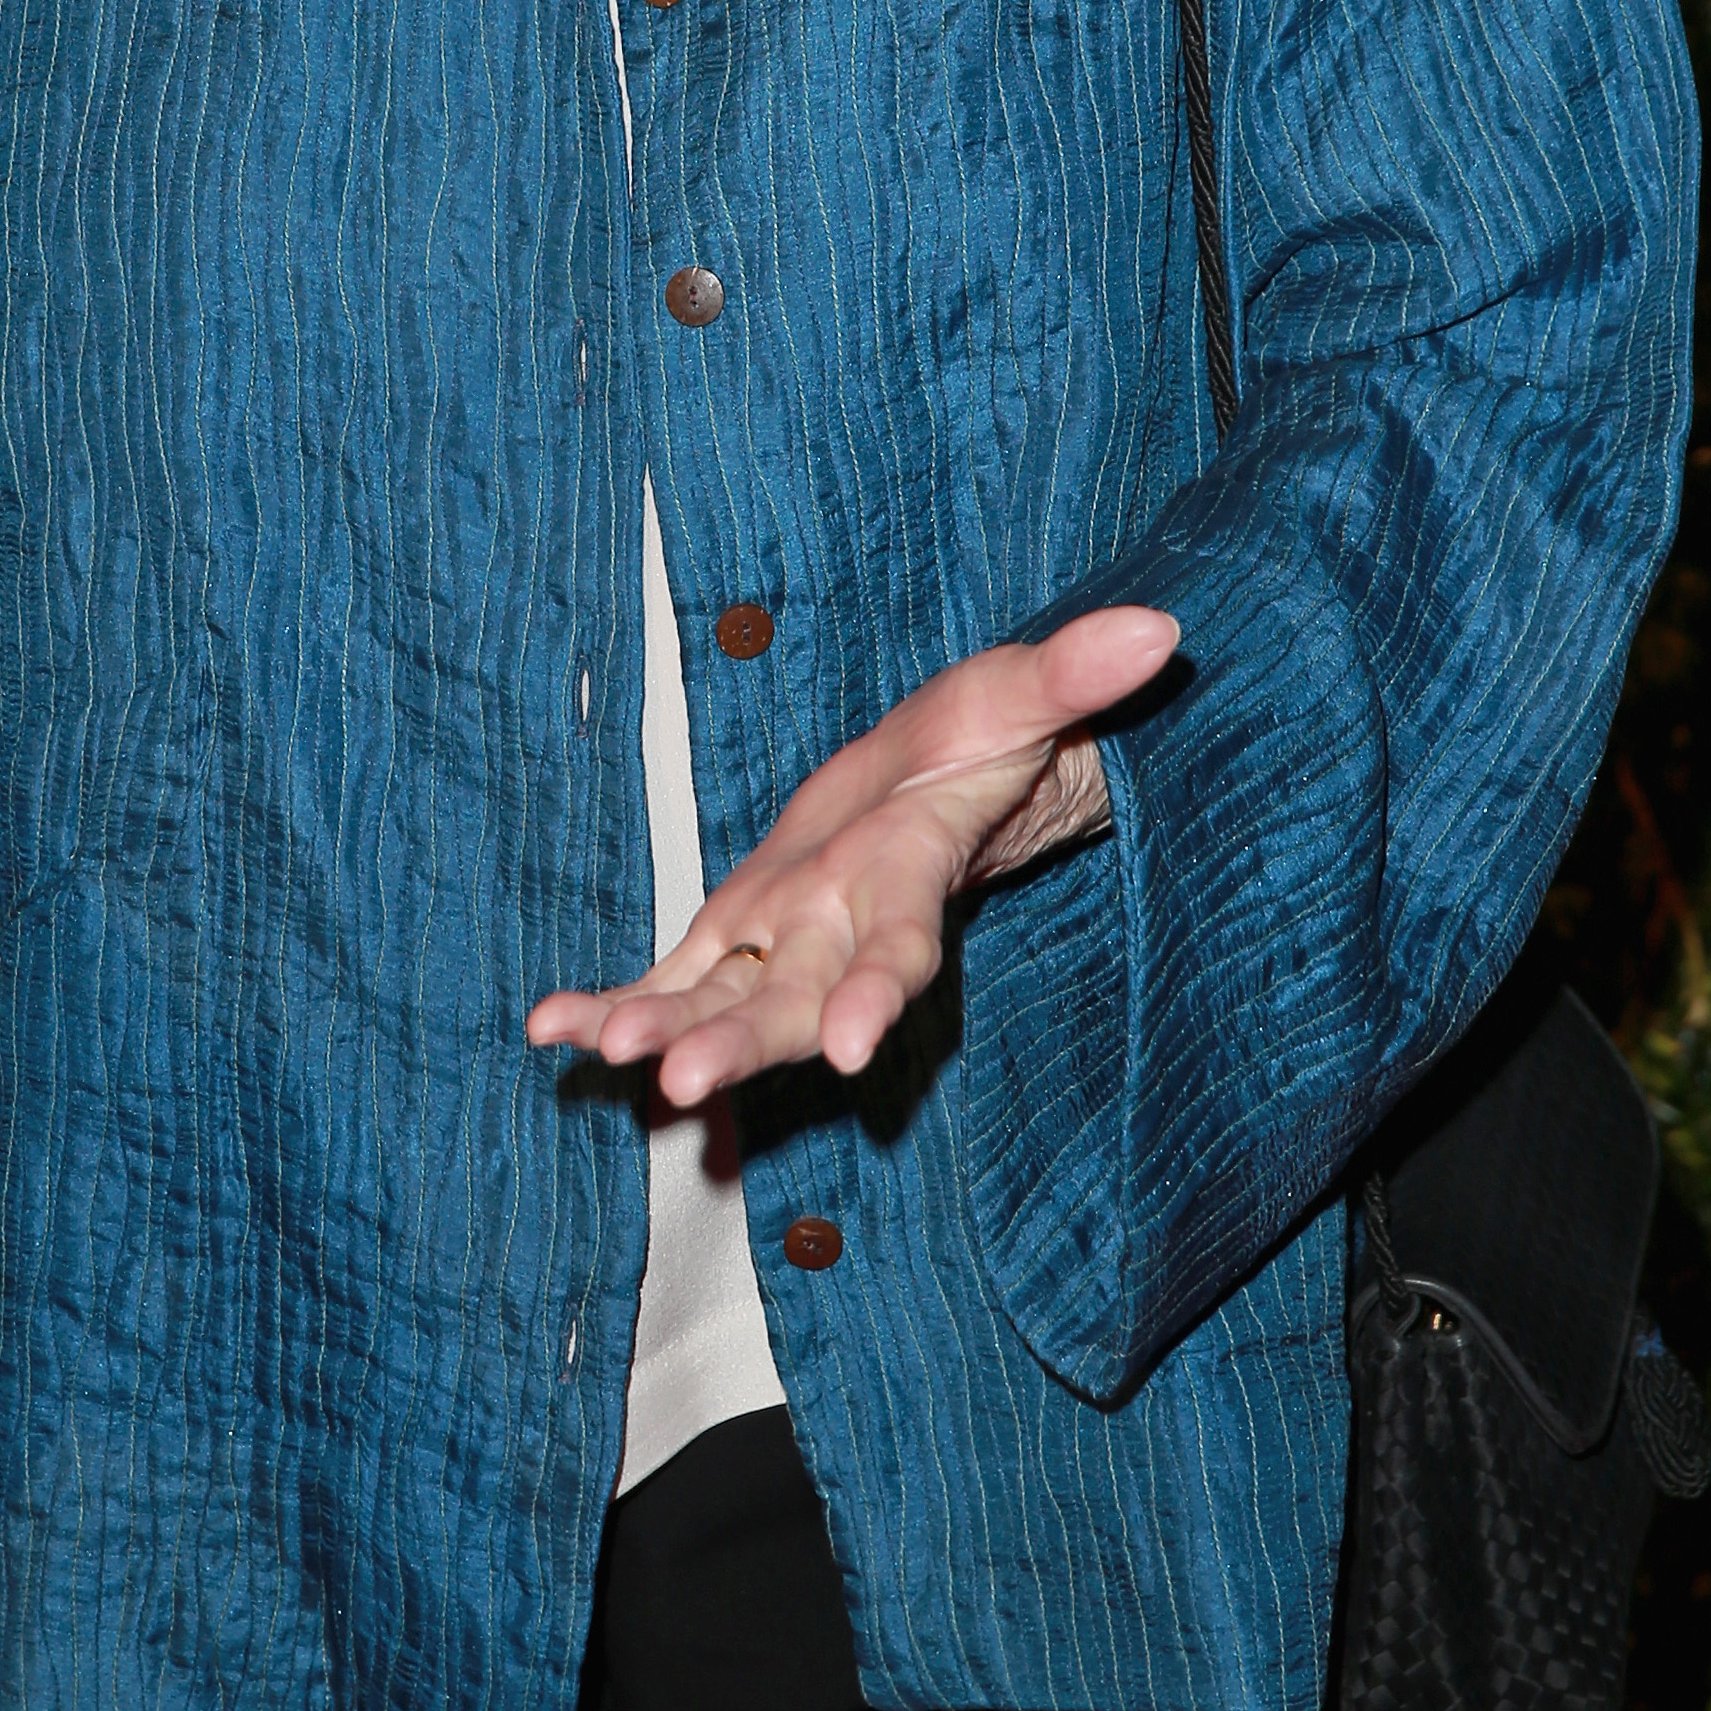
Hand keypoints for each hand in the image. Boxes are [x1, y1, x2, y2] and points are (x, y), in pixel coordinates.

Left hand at [527, 606, 1177, 1112]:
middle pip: (791, 1000)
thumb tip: (1159, 625)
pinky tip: (551, 1028)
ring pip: (720, 1002)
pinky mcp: (735, 937)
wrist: (937, 783)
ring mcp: (783, 941)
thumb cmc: (983, 737)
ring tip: (601, 1053)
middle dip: (738, 1042)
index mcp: (907, 880)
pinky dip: (614, 1002)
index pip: (901, 947)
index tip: (847, 1046)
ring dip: (662, 1030)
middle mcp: (841, 930)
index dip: (878, 994)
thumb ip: (1074, 673)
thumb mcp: (1025, 694)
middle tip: (681, 1085)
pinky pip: (672, 979)